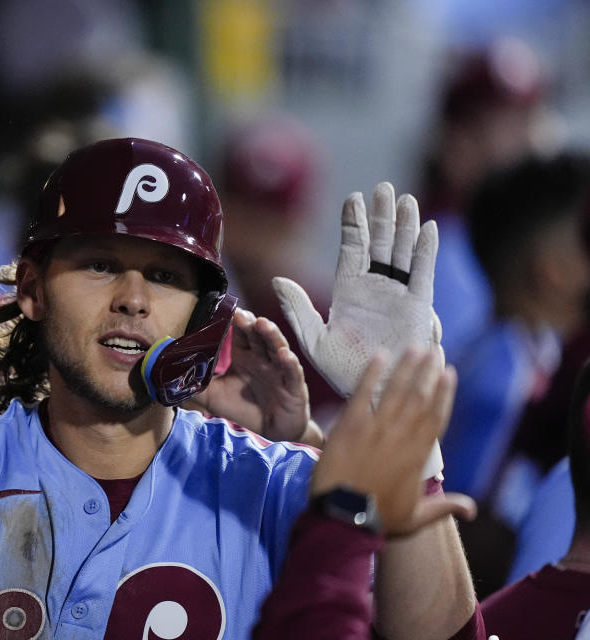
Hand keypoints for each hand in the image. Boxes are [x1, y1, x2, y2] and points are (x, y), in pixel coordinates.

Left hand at [190, 309, 322, 445]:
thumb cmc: (243, 409)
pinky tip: (284, 354)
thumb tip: (166, 377)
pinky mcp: (293, 385)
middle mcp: (261, 357)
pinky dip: (289, 362)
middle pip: (255, 334)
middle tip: (238, 314)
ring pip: (275, 346)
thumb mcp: (213, 397)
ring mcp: (278, 369)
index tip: (219, 310)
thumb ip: (193, 385)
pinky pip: (292, 371)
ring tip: (261, 324)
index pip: (236, 333)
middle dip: (248, 322)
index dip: (229, 322)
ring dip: (269, 334)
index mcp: (242, 356)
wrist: (270, 433)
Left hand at [273, 182, 442, 400]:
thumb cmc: (342, 371)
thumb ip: (298, 309)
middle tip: (382, 188)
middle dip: (381, 215)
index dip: (354, 222)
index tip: (354, 197)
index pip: (352, 247)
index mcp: (348, 290)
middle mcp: (374, 287)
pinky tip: (428, 228)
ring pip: (402, 252)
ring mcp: (398, 294)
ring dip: (404, 226)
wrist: (374, 393)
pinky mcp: (418, 307)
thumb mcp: (313, 339)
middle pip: (380, 242)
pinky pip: (423, 273)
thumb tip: (277, 279)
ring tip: (404, 199)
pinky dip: (426, 251)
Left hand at [312, 349, 474, 536]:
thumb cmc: (379, 519)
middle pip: (419, 397)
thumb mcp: (416, 517)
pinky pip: (363, 393)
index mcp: (418, 455)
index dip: (444, 393)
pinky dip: (372, 373)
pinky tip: (379, 355)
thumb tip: (472, 509)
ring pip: (395, 391)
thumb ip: (444, 507)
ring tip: (415, 347)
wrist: (343, 518)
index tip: (450, 373)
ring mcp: (375, 428)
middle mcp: (401, 436)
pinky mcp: (349, 425)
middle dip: (428, 371)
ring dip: (406, 367)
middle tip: (435, 350)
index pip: (436, 416)